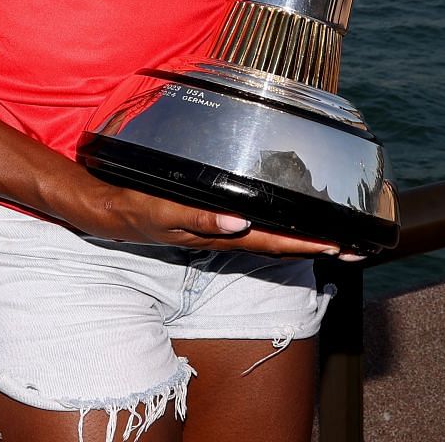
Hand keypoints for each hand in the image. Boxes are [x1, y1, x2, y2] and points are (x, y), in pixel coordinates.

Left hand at [57, 176, 364, 260]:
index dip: (311, 241)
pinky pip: (192, 217)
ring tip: (317, 241)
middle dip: (310, 246)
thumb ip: (212, 202)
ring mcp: (189, 226)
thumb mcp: (184, 198)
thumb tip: (249, 203)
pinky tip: (241, 220)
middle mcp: (210, 233)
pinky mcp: (161, 214)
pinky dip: (216, 221)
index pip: (274, 238)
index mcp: (219, 228)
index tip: (350, 242)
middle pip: (269, 244)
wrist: (93, 207)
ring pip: (241, 238)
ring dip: (278, 241)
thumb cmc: (141, 199)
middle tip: (350, 247)